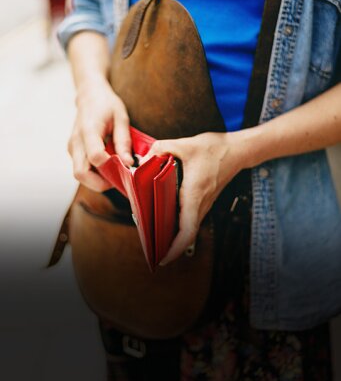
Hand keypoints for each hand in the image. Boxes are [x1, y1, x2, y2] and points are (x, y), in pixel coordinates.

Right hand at [68, 77, 133, 190]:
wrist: (89, 94)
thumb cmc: (106, 104)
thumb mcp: (121, 118)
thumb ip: (124, 141)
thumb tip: (129, 164)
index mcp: (89, 130)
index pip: (95, 157)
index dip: (111, 167)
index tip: (127, 167)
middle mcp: (76, 141)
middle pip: (81, 173)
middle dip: (101, 183)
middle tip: (120, 179)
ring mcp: (72, 148)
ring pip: (80, 175)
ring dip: (98, 180)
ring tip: (116, 173)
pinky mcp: (73, 152)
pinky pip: (82, 169)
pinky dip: (95, 174)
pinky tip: (109, 167)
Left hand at [142, 132, 247, 264]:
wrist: (237, 151)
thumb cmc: (215, 149)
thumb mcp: (184, 144)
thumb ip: (160, 149)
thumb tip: (143, 161)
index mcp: (195, 193)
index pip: (187, 229)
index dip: (175, 248)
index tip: (163, 258)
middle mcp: (201, 203)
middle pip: (187, 234)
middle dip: (170, 248)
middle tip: (152, 254)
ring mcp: (204, 204)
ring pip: (189, 228)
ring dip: (174, 239)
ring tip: (154, 242)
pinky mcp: (204, 201)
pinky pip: (191, 219)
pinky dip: (178, 227)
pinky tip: (165, 224)